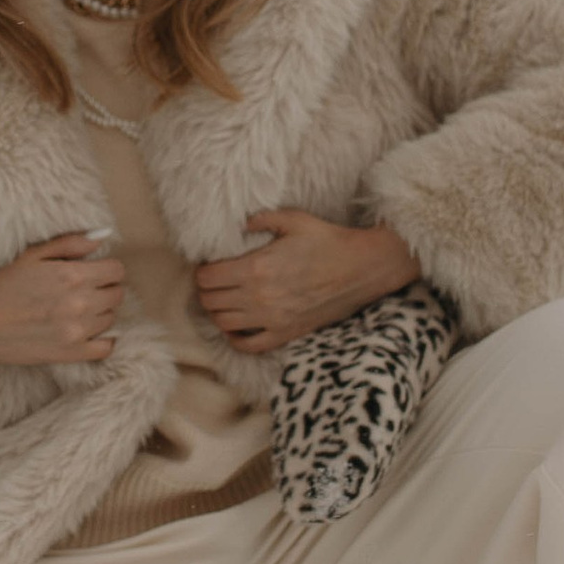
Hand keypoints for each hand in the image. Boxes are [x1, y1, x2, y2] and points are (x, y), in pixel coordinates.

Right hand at [0, 233, 126, 366]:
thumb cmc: (4, 286)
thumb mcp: (33, 255)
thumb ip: (70, 243)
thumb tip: (103, 236)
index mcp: (73, 276)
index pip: (116, 270)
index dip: (107, 268)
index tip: (95, 272)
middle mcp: (81, 303)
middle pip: (117, 294)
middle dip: (104, 289)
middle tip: (85, 291)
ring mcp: (78, 330)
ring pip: (111, 317)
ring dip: (100, 312)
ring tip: (78, 310)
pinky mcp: (72, 353)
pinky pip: (106, 347)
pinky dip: (102, 339)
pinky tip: (88, 332)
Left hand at [193, 211, 419, 353]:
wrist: (362, 268)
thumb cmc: (328, 241)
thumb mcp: (294, 219)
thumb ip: (261, 219)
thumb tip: (239, 223)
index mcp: (257, 268)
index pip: (208, 277)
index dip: (202, 271)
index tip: (207, 266)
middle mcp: (259, 297)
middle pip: (210, 301)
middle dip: (206, 290)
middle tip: (212, 282)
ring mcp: (272, 319)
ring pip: (223, 323)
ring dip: (216, 312)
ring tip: (222, 300)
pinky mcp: (286, 333)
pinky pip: (248, 345)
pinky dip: (235, 338)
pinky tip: (235, 327)